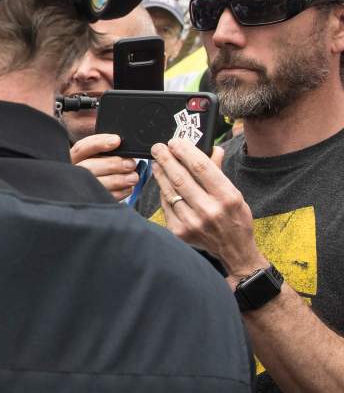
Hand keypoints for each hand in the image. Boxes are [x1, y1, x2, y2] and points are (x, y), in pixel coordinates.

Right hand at [70, 134, 138, 201]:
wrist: (89, 190)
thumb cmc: (96, 167)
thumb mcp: (94, 155)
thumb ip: (103, 148)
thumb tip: (119, 143)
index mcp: (72, 158)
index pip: (81, 148)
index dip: (99, 143)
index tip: (116, 141)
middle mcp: (72, 173)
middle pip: (89, 167)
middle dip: (113, 164)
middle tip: (130, 164)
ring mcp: (80, 188)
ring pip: (98, 183)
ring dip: (119, 179)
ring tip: (133, 177)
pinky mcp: (92, 201)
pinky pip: (106, 197)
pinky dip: (121, 192)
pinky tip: (128, 187)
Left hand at [149, 138, 266, 279]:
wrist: (234, 250)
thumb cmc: (236, 218)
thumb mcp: (235, 194)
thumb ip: (219, 171)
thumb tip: (213, 148)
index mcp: (227, 197)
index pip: (201, 167)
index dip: (185, 152)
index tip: (175, 141)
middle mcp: (209, 210)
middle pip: (181, 177)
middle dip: (166, 159)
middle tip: (158, 147)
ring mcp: (192, 222)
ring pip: (170, 191)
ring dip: (160, 174)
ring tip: (156, 162)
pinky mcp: (179, 231)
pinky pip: (166, 205)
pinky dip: (163, 191)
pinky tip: (161, 182)